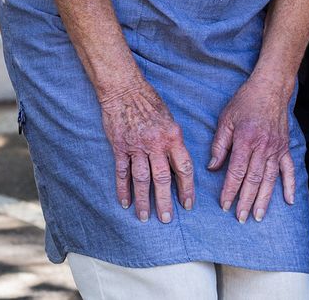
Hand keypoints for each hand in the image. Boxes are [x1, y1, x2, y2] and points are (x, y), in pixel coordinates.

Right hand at [98, 81, 194, 222]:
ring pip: (142, 180)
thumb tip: (179, 163)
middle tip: (167, 219)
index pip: (184, 168)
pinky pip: (122, 173)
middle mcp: (156, 144)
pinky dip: (123, 190)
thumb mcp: (170, 120)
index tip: (188, 204)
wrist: (125, 90)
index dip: (187, 188)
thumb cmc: (151, 103)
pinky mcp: (119, 148)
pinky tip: (125, 203)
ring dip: (144, 200)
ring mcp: (136, 147)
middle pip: (162, 179)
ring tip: (146, 217)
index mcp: (173, 137)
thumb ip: (174, 142)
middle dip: (165, 201)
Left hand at [208, 75, 295, 222]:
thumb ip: (219, 145)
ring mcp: (276, 148)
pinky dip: (289, 185)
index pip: (236, 171)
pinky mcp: (285, 148)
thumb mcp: (226, 120)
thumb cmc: (245, 102)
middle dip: (246, 200)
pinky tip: (289, 201)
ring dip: (264, 199)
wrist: (270, 88)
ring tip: (258, 216)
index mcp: (245, 140)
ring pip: (270, 178)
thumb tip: (212, 167)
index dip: (230, 190)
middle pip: (253, 179)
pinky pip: (289, 169)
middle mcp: (262, 146)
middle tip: (240, 218)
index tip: (224, 205)